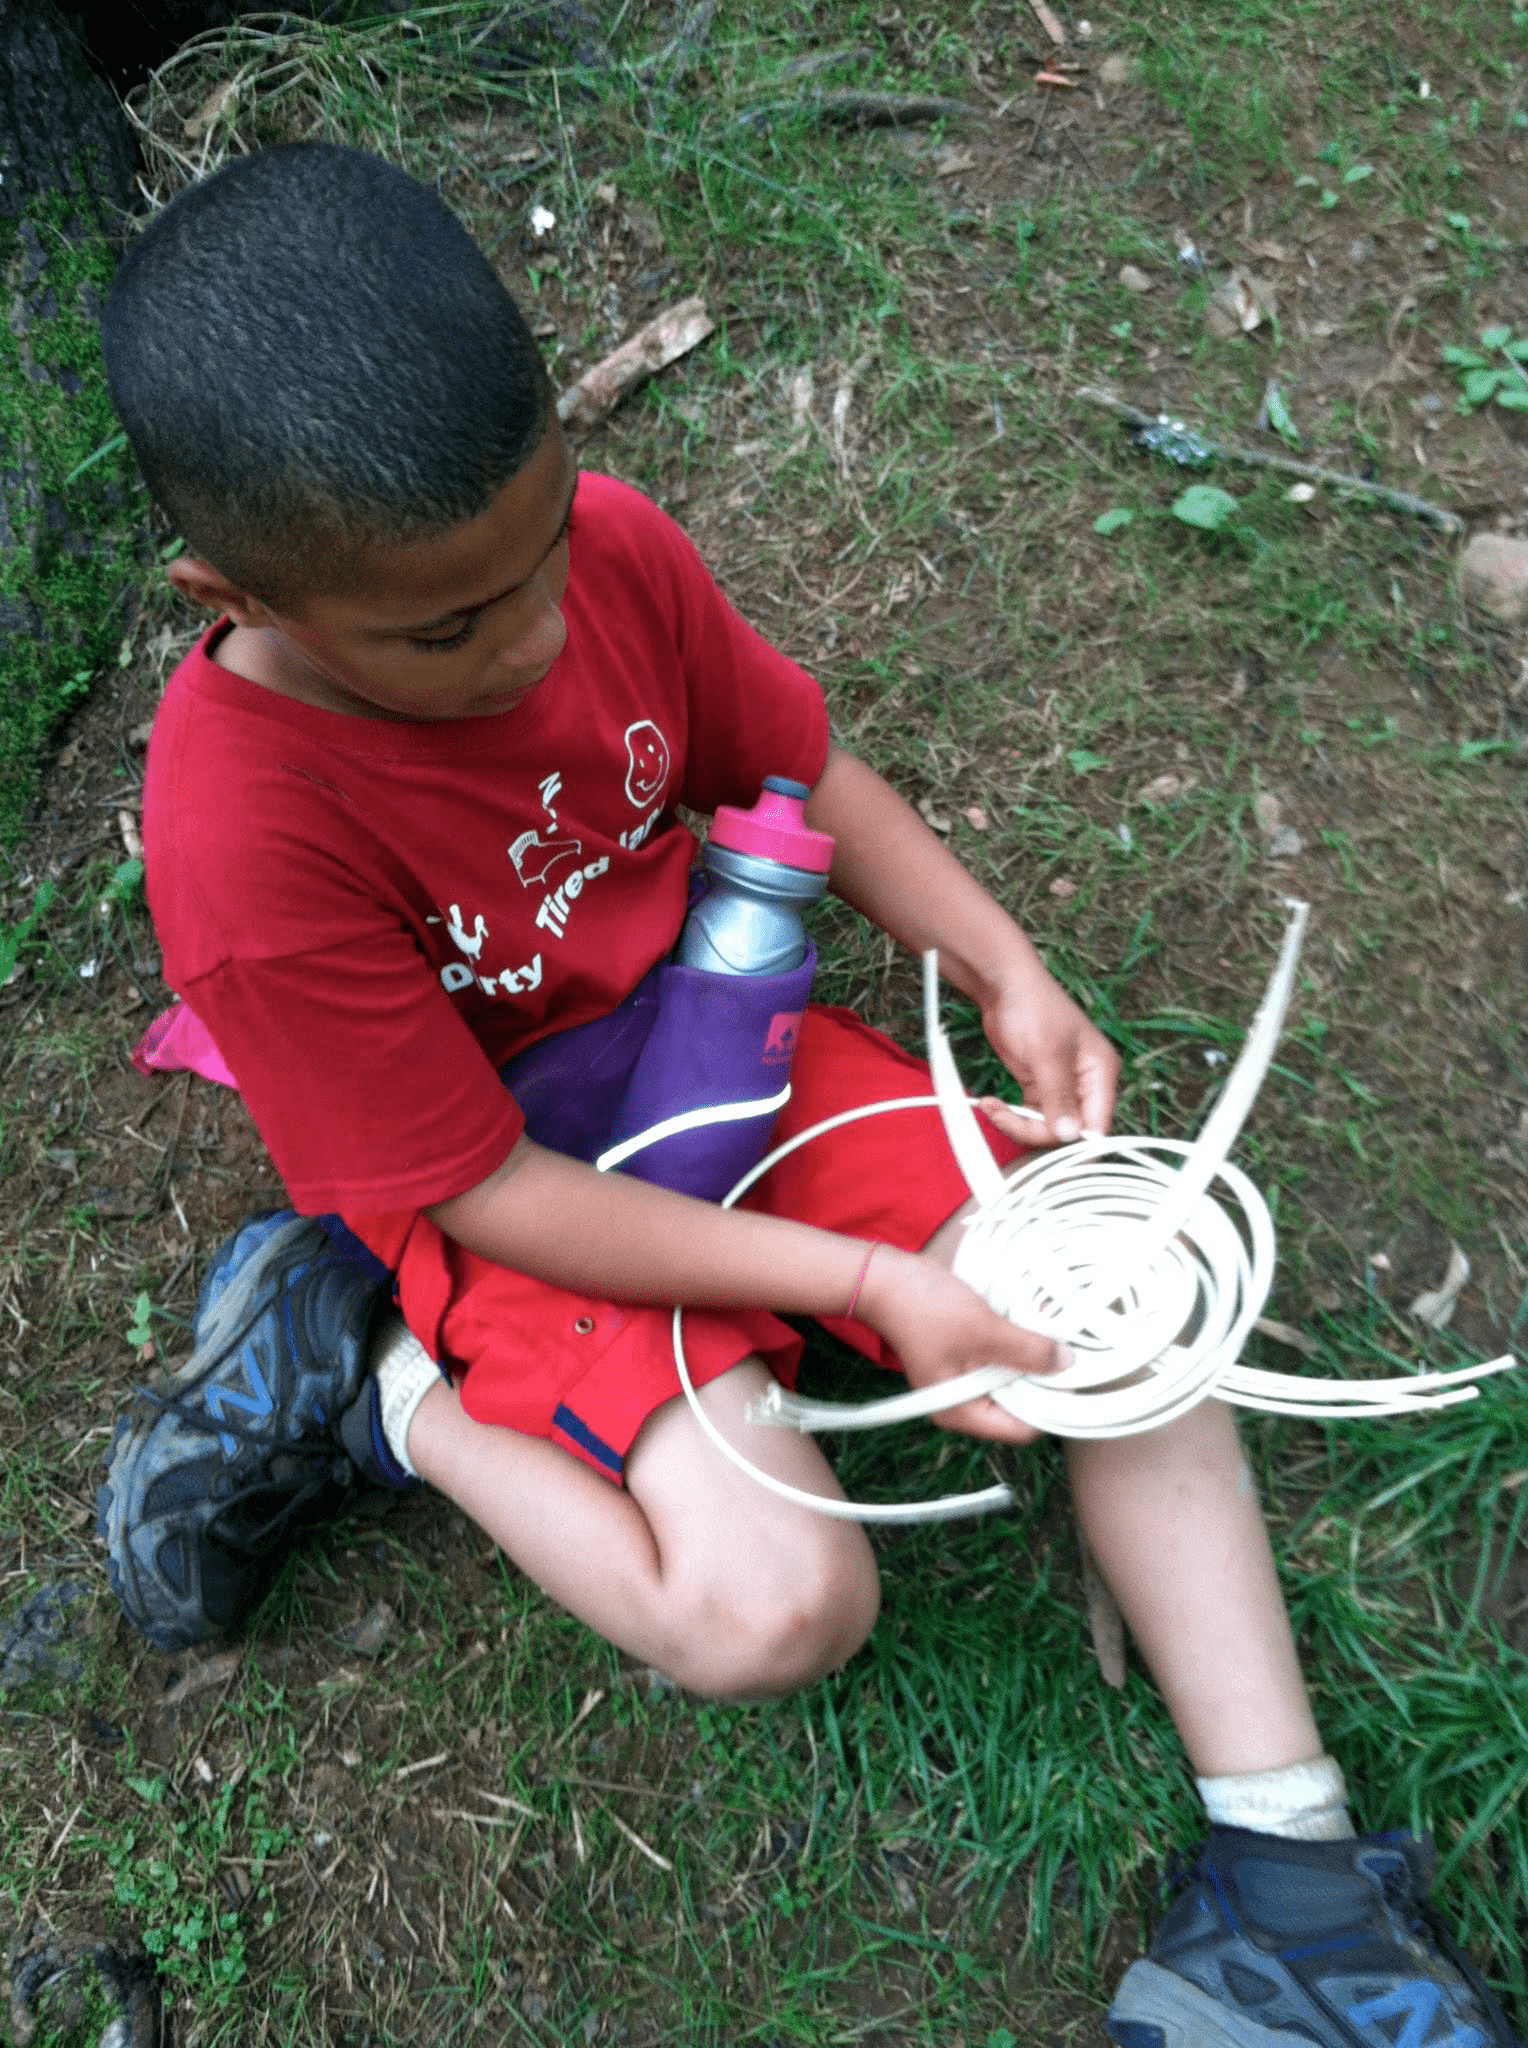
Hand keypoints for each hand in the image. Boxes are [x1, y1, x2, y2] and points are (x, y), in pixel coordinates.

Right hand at [852, 1245, 1063, 1442]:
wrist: (886, 1279)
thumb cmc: (924, 1309)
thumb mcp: (984, 1330)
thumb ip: (1028, 1351)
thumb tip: (1067, 1364)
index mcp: (961, 1412)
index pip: (1022, 1429)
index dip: (1049, 1404)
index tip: (1068, 1373)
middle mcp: (963, 1404)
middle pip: (1020, 1405)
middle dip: (1043, 1377)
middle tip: (1064, 1347)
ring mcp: (964, 1380)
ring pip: (1013, 1379)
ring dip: (1032, 1356)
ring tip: (1047, 1329)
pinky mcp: (966, 1357)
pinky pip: (1002, 1359)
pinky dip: (1017, 1343)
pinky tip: (1029, 1320)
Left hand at [978, 961, 1119, 1145]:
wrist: (1002, 985)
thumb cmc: (1033, 1007)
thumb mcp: (1047, 1054)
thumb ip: (1060, 1097)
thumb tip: (1071, 1134)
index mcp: (1102, 1073)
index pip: (1097, 1125)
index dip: (1073, 1143)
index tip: (1044, 1150)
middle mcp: (1087, 1083)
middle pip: (1070, 1130)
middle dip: (1036, 1130)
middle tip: (1006, 1117)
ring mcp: (1062, 1086)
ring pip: (1048, 1126)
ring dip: (1019, 1124)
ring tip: (993, 1107)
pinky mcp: (1039, 1086)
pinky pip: (1031, 1115)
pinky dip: (1012, 1115)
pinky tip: (992, 1104)